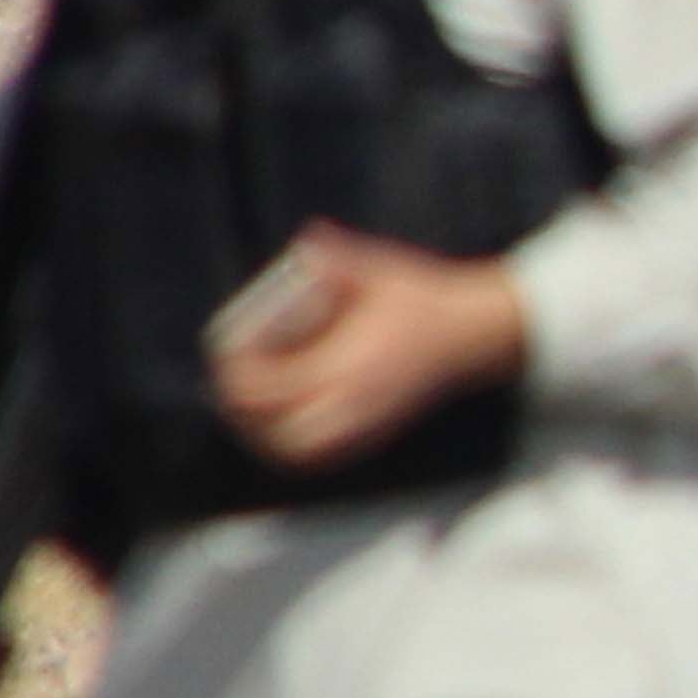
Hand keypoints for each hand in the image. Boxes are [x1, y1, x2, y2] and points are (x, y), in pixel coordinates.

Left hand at [209, 226, 529, 468]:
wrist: (471, 334)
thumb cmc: (425, 299)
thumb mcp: (381, 270)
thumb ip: (340, 258)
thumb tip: (307, 243)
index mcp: (349, 366)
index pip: (274, 387)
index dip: (239, 374)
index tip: (225, 351)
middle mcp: (354, 403)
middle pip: (277, 432)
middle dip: (243, 411)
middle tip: (226, 383)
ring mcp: (364, 423)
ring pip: (297, 452)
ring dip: (263, 434)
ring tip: (246, 406)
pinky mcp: (373, 432)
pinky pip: (320, 454)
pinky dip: (291, 445)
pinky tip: (280, 421)